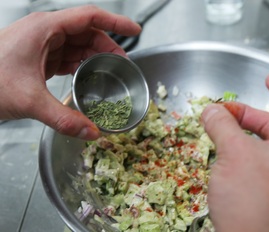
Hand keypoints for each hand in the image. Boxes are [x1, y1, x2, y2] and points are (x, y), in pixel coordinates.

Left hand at [0, 5, 139, 139]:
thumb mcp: (29, 101)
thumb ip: (64, 118)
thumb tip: (91, 132)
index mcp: (44, 29)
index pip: (89, 16)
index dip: (116, 21)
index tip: (135, 29)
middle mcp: (42, 31)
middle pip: (86, 31)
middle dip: (107, 47)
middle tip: (123, 64)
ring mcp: (36, 43)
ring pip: (75, 43)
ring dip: (93, 57)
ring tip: (107, 72)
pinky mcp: (32, 56)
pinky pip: (63, 55)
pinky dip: (77, 64)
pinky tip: (84, 76)